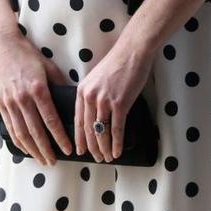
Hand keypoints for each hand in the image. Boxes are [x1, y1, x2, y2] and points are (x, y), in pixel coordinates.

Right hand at [0, 26, 71, 164]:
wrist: (1, 45)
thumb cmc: (26, 53)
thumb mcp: (47, 65)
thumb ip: (59, 82)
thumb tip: (70, 96)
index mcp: (38, 89)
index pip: (51, 119)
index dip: (60, 136)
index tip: (67, 148)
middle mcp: (23, 98)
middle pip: (36, 131)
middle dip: (46, 149)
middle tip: (54, 161)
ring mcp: (10, 102)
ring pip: (22, 133)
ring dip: (32, 149)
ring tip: (41, 159)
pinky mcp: (1, 103)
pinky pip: (10, 127)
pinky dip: (18, 141)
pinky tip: (26, 148)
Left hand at [74, 42, 153, 162]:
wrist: (132, 51)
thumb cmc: (117, 63)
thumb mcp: (96, 78)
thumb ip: (92, 95)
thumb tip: (94, 115)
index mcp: (82, 90)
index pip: (77, 121)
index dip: (79, 139)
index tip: (80, 151)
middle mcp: (90, 97)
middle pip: (88, 130)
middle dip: (92, 148)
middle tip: (97, 158)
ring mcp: (104, 101)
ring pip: (101, 132)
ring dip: (104, 148)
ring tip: (108, 157)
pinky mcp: (120, 103)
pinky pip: (116, 129)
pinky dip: (117, 143)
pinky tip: (118, 151)